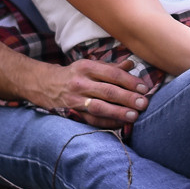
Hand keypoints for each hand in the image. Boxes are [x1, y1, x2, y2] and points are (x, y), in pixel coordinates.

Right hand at [33, 58, 152, 127]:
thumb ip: (111, 67)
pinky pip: (91, 120)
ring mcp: (75, 99)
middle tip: (144, 103)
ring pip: (99, 107)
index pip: (112, 74)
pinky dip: (107, 123)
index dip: (130, 81)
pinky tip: (121, 124)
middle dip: (128, 98)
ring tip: (134, 116)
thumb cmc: (75, 74)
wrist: (45, 84)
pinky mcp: (73, 113)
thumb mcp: (90, 65)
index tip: (144, 88)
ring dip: (118, 112)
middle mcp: (80, 83)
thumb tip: (132, 64)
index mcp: (87, 67)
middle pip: (107, 91)